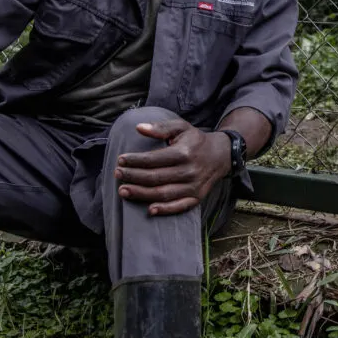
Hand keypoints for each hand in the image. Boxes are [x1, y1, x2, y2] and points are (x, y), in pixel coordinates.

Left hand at [114, 118, 231, 215]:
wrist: (220, 155)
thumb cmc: (195, 140)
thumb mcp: (181, 127)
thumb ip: (160, 128)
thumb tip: (139, 128)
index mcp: (183, 153)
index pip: (153, 159)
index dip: (135, 161)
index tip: (120, 160)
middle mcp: (189, 171)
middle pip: (155, 177)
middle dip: (133, 177)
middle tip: (117, 174)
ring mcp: (193, 186)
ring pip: (163, 193)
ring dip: (141, 194)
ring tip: (123, 191)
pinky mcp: (197, 197)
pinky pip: (179, 207)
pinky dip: (165, 210)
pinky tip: (149, 210)